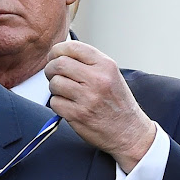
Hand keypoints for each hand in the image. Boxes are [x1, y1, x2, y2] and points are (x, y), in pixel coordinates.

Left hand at [44, 41, 155, 172]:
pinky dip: (57, 103)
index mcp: (105, 65)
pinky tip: (68, 105)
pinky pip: (55, 102)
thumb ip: (89, 63)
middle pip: (59, 64)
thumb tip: (61, 54)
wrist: (128, 132)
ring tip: (64, 92)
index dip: (57, 50)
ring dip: (54, 88)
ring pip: (55, 83)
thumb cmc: (118, 103)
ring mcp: (87, 98)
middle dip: (51, 69)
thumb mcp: (111, 75)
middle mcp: (97, 79)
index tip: (53, 56)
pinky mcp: (78, 114)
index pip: (73, 47)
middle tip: (52, 74)